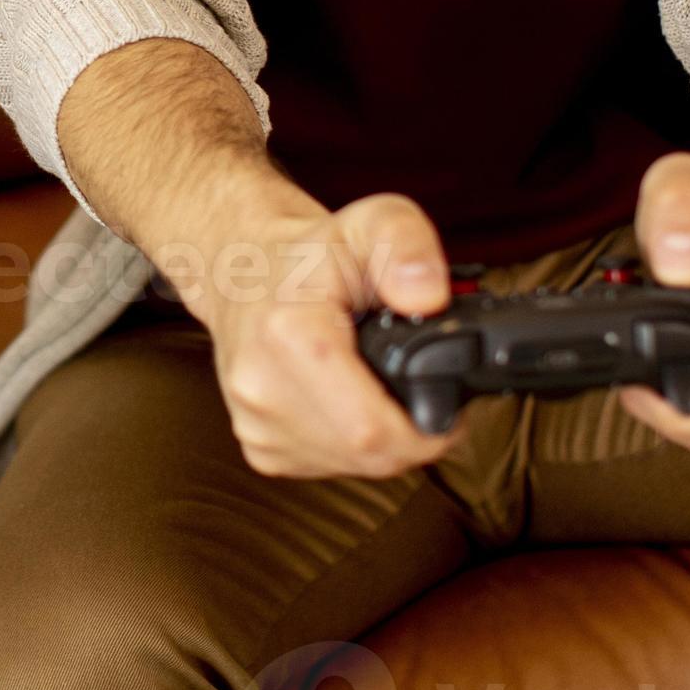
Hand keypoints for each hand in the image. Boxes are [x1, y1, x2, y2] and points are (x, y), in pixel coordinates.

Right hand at [193, 190, 459, 480]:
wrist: (238, 268)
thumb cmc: (308, 252)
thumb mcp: (371, 221)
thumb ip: (408, 246)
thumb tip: (429, 298)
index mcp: (288, 335)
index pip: (370, 429)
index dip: (428, 430)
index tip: (451, 405)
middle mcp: (261, 387)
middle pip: (368, 456)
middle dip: (415, 438)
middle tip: (431, 396)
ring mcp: (254, 422)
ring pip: (352, 468)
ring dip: (385, 444)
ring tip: (386, 389)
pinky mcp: (258, 447)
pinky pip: (329, 468)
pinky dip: (354, 447)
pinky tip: (354, 404)